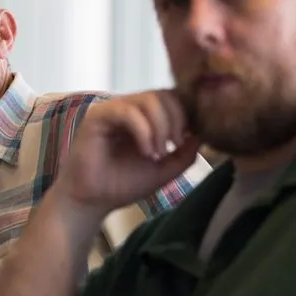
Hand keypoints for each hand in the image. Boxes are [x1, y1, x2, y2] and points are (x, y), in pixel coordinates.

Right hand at [54, 91, 198, 219]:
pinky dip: (143, 131)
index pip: (173, 98)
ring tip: (158, 153)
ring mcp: (113, 110)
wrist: (93, 201)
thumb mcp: (165, 170)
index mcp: (145, 117)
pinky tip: (146, 152)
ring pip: (148, 100)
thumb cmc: (123, 185)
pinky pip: (127, 111)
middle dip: (177, 120)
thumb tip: (202, 134)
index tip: (192, 138)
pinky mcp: (98, 116)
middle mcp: (129, 108)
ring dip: (161, 127)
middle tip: (175, 146)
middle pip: (164, 94)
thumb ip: (185, 154)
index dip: (187, 113)